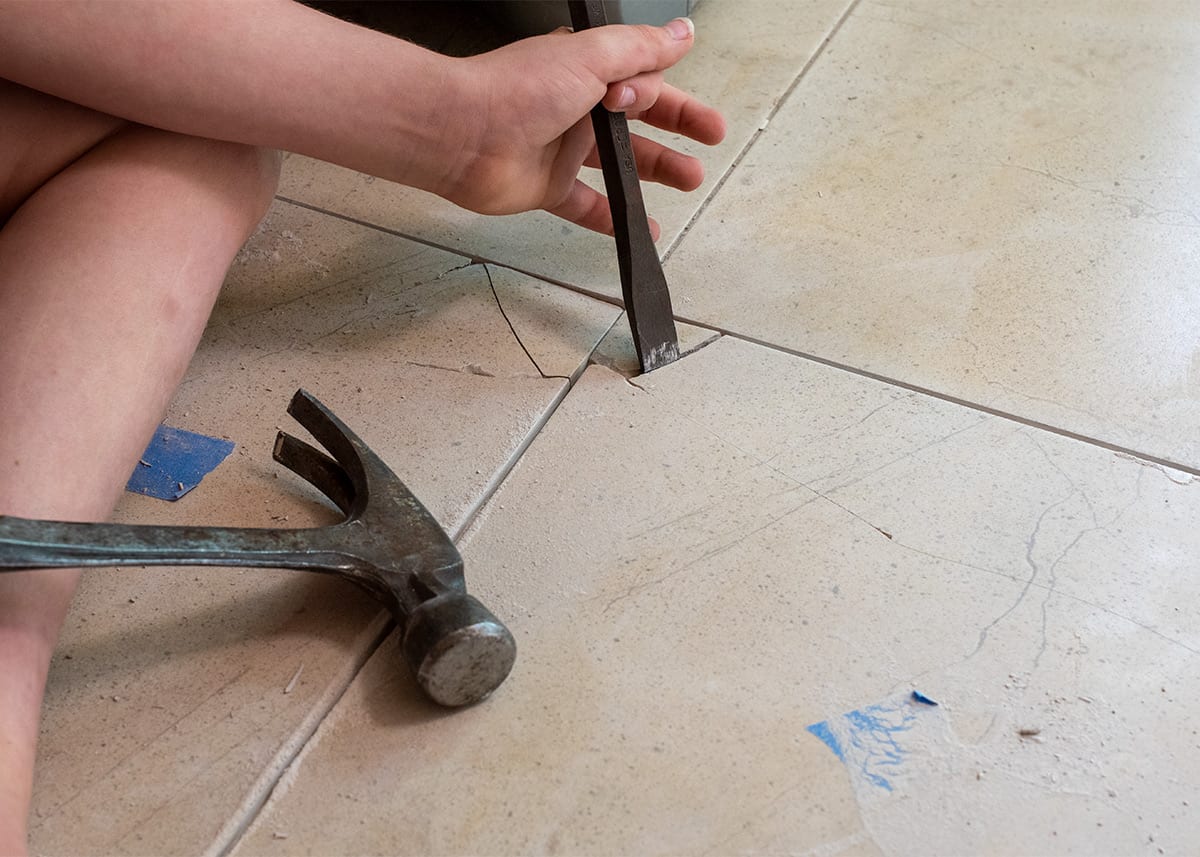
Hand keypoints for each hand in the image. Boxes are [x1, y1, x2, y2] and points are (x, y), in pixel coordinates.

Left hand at [441, 18, 725, 237]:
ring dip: (656, 170)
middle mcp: (577, 107)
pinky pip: (587, 205)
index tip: (691, 118)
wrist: (462, 134)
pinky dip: (614, 217)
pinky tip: (640, 228)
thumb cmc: (516, 90)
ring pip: (620, 163)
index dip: (671, 100)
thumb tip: (682, 33)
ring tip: (689, 181)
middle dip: (678, 130)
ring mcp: (563, 149)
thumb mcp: (592, 58)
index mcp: (588, 71)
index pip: (644, 83)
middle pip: (639, 121)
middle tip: (709, 143)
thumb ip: (640, 50)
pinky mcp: (549, 186)